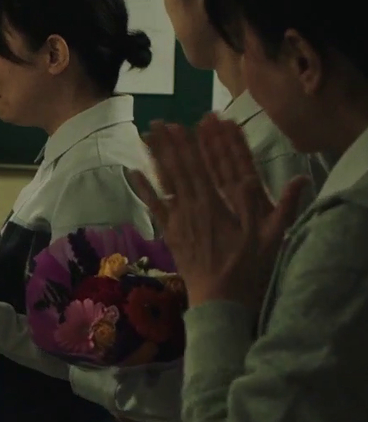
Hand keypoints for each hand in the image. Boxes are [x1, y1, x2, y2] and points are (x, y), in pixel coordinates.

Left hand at [129, 116, 307, 310]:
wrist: (219, 300)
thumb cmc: (247, 269)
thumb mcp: (268, 238)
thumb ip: (275, 207)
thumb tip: (288, 178)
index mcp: (215, 206)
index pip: (201, 167)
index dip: (191, 145)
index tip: (184, 124)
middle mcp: (193, 208)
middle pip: (179, 170)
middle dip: (169, 144)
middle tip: (158, 121)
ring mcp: (179, 220)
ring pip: (164, 183)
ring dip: (155, 158)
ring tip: (146, 136)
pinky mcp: (171, 233)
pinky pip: (154, 206)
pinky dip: (143, 188)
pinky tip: (132, 172)